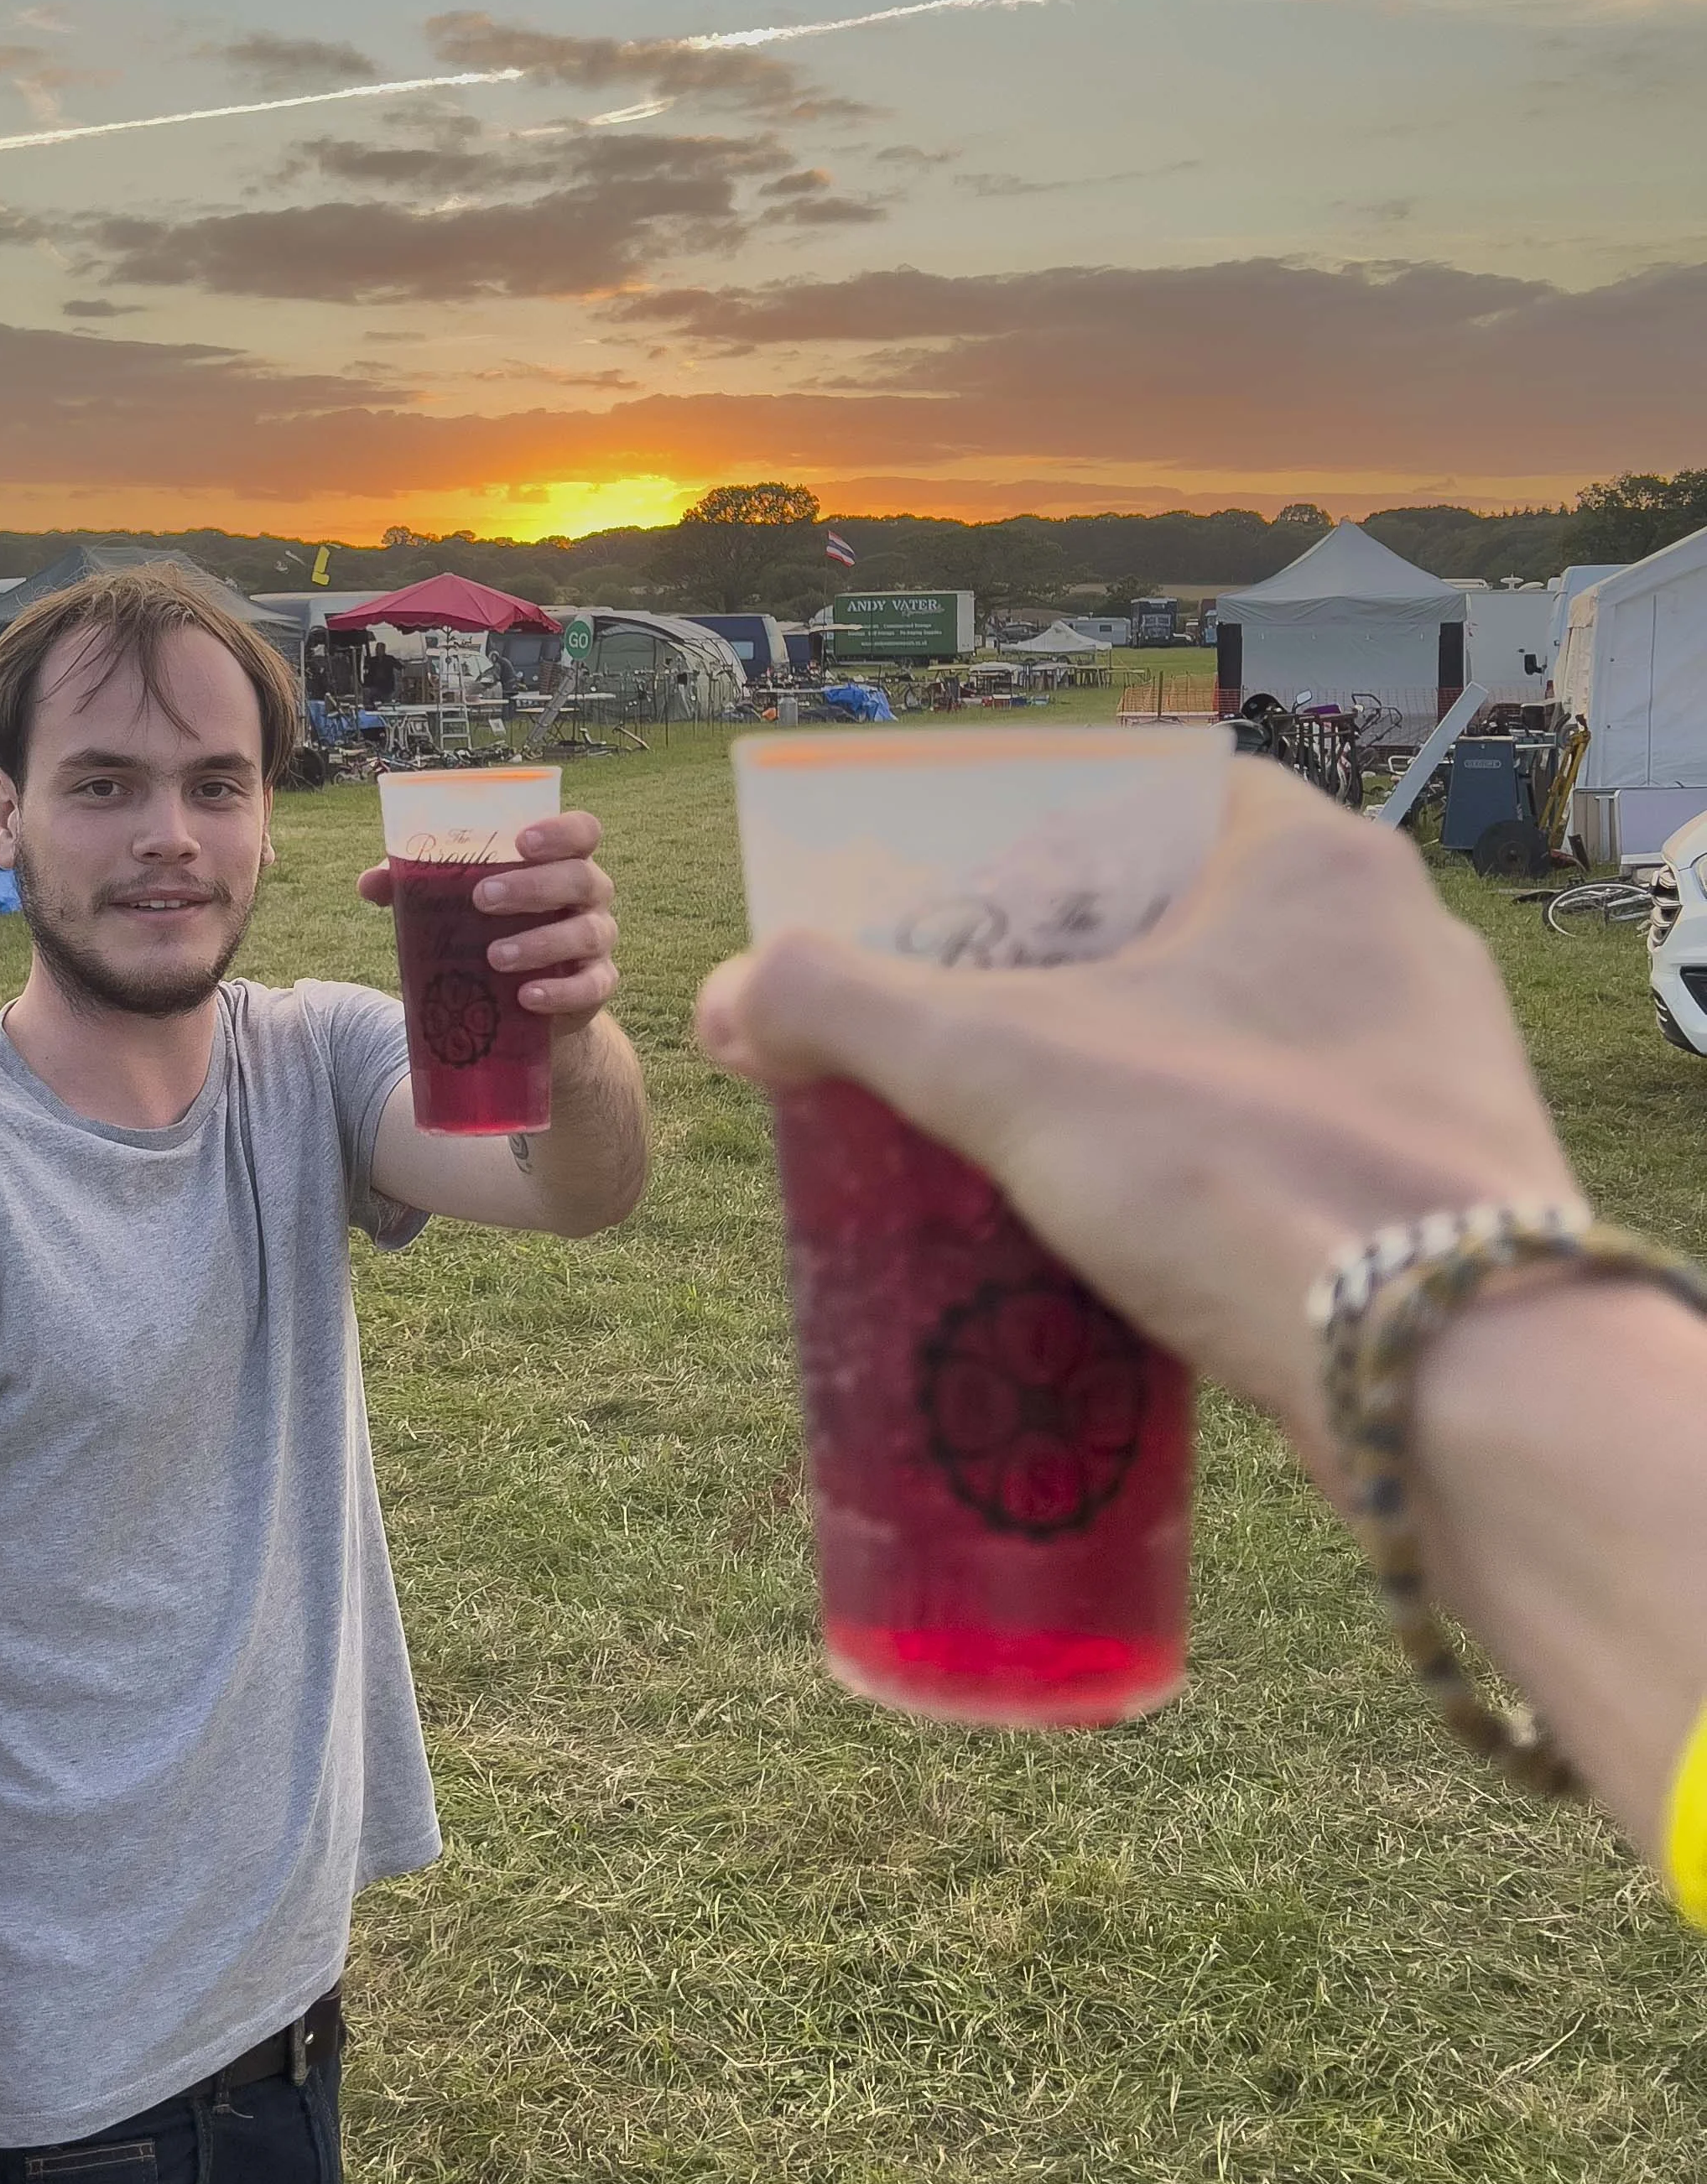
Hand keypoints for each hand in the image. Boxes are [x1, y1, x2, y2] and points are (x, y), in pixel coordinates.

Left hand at [360, 808, 619, 1032]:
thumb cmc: (491, 928)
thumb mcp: (457, 903)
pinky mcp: (597, 985)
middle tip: (482, 899)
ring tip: (495, 956)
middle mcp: (590, 894)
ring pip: (588, 933)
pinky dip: (560, 992)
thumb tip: (369, 882)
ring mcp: (598, 939)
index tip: (521, 841)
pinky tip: (526, 997)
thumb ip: (417, 886)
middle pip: (582, 878)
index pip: (583, 831)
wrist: (525, 1000)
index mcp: (561, 860)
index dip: (560, 831)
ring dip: (541, 943)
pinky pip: (591, 986)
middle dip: (533, 886)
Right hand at [694, 762, 1575, 1471]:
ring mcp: (1428, 1066)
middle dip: (1054, 980)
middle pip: (1176, 924)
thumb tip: (727, 995)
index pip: (1139, 800)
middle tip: (944, 1035)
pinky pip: (1285, 1138)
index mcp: (1312, 854)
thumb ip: (846, 1009)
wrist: (1455, 1384)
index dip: (1023, 843)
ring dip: (1122, 1081)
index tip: (935, 910)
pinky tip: (1115, 1233)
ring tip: (1008, 1141)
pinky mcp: (1438, 1184)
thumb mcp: (1002, 1069)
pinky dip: (1194, 1168)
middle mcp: (1395, 937)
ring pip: (1232, 1039)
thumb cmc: (1242, 1173)